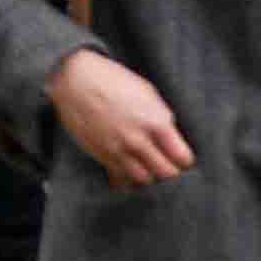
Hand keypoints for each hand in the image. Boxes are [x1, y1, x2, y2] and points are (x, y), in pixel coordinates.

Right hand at [47, 50, 191, 188]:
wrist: (76, 80)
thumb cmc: (113, 80)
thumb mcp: (148, 94)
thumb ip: (162, 118)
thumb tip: (171, 138)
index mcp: (156, 122)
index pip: (181, 157)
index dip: (185, 160)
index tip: (183, 159)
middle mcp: (138, 140)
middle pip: (165, 173)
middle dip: (171, 172)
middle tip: (170, 166)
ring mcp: (119, 150)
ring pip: (143, 180)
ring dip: (150, 177)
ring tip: (151, 169)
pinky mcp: (102, 155)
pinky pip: (120, 178)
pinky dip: (128, 180)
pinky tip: (131, 173)